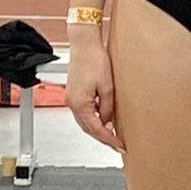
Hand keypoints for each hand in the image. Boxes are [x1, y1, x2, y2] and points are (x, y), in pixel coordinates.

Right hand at [63, 25, 122, 151]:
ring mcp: (71, 98)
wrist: (84, 43)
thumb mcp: (107, 87)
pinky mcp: (73, 92)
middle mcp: (72, 103)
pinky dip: (92, 118)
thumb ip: (108, 107)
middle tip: (117, 144)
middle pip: (88, 128)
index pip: (96, 129)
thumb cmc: (94, 59)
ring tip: (112, 134)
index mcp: (80, 104)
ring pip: (84, 121)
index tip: (119, 145)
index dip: (108, 139)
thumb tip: (109, 121)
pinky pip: (83, 112)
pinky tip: (103, 118)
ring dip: (97, 128)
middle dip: (103, 137)